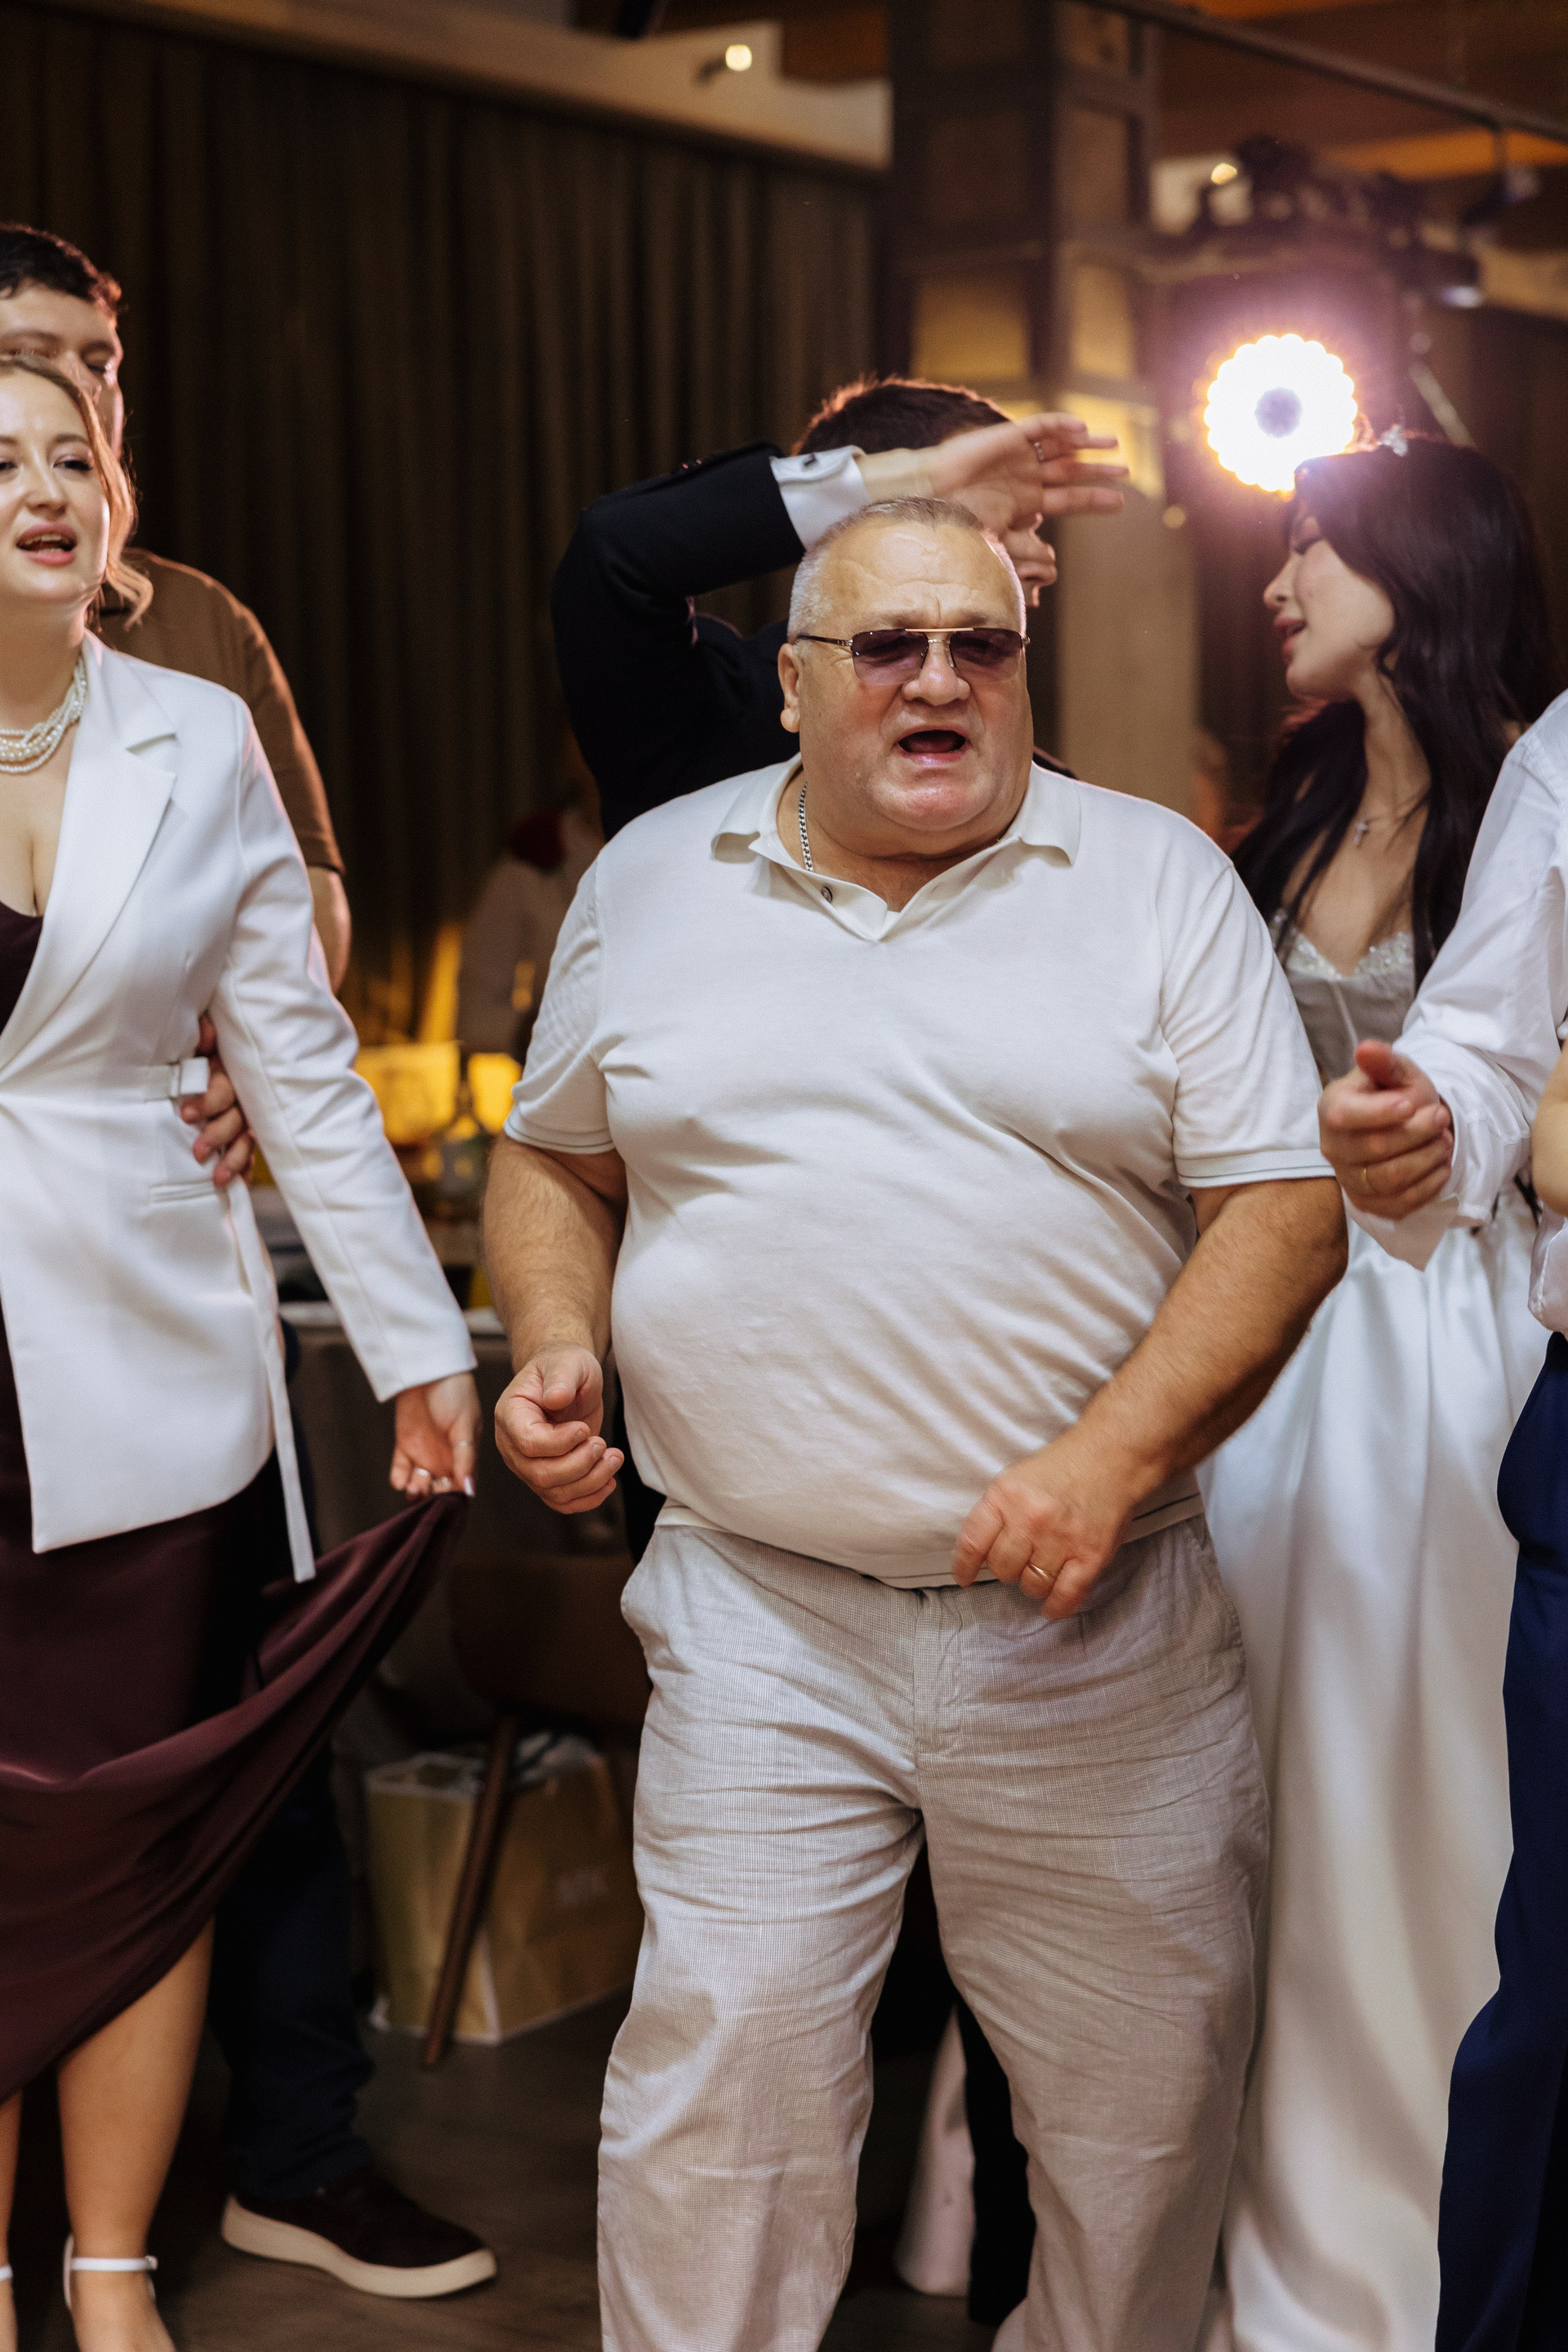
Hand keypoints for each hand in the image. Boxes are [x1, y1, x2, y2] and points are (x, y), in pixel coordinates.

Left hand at [180, 1016, 255, 1185]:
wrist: (222, 1056)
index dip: (208, 1102)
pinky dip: (246, 1170)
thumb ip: (204, 1035)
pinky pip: (251, 1153)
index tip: (186, 1115)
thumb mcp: (202, 1042)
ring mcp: (248, 1116)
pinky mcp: (246, 1134)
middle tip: (197, 1151)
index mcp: (231, 1072)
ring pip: (246, 1139)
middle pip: (237, 1117)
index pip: (225, 1089)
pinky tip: (241, 1186)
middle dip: (217, 1135)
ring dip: (234, 1159)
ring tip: (218, 1179)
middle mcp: (243, 1095)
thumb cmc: (203, 1051)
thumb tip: (204, 1032)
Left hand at [391, 1372, 479, 1497]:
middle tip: (427, 1489)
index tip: (446, 1497)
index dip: (454, 1496)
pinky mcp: (405, 1447)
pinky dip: (399, 1478)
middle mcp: (446, 1459)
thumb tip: (470, 1491)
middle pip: (439, 1490)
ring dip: (416, 1490)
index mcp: (465, 1456)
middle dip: (433, 1496)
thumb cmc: (455, 1393)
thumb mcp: (465, 1425)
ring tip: (414, 1485)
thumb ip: (465, 1458)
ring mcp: (424, 1454)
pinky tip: (400, 1478)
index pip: (461, 1487)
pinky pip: (400, 1471)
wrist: (427, 1370)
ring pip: (419, 1484)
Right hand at [494, 1344, 623, 1513]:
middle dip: (579, 1464)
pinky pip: (562, 1501)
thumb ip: (561, 1379)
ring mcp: (526, 1465)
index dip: (560, 1442)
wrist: (567, 1380)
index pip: (529, 1443)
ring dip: (590, 1481)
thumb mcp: (567, 1362)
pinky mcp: (545, 1478)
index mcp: (510, 1414)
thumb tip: (555, 1398)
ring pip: (553, 1491)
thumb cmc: (564, 1367)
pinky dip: (588, 1498)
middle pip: (540, 1474)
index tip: (584, 1428)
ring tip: (614, 1457)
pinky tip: (608, 1482)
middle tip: (603, 1444)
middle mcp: (512, 1445)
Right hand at [861, 413, 1126, 542]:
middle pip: (1072, 472)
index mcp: (1026, 502)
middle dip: (1099, 472)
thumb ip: (1022, 554)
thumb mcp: (994, 545)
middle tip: (1127, 472)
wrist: (927, 498)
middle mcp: (1027, 478)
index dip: (1095, 501)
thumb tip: (1052, 569)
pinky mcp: (1008, 436)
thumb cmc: (956, 523)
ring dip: (1089, 444)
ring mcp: (1019, 456)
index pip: (1069, 500)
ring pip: (1062, 447)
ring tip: (1115, 443)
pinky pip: (1041, 426)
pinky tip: (1081, 430)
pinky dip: (1061, 425)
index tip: (1121, 504)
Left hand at [952, 1426, 1134, 1619]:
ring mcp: (1061, 1538)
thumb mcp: (1015, 1478)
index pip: (972, 1543)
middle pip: (1002, 1568)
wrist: (1111, 1456)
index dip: (964, 1567)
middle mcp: (1030, 1518)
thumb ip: (996, 1512)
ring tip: (1040, 1571)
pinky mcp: (1091, 1555)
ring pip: (1032, 1585)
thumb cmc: (1061, 1467)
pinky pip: (1066, 1595)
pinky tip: (1052, 1606)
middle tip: (1019, 1561)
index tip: (965, 1578)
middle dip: (1006, 1570)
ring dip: (1032, 1584)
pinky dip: (1056, 1606)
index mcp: (1005, 1496)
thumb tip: (977, 1554)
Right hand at [1319, 1041, 1453, 1217]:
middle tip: (1442, 1117)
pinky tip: (1440, 1165)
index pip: (1346, 1116)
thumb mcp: (1397, 1072)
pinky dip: (1429, 1184)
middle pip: (1376, 1148)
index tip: (1411, 1104)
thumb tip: (1366, 1049)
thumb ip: (1384, 1061)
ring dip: (1428, 1157)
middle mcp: (1332, 1146)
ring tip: (1443, 1140)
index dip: (1380, 1113)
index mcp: (1332, 1108)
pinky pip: (1401, 1203)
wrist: (1405, 1127)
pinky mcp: (1368, 1203)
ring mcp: (1347, 1178)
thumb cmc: (1397, 1095)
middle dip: (1418, 1132)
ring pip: (1391, 1178)